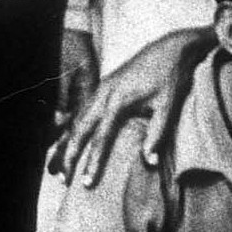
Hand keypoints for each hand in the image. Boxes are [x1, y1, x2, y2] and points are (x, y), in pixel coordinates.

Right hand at [49, 28, 207, 187]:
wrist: (170, 48)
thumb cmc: (171, 77)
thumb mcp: (168, 106)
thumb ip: (157, 134)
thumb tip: (148, 162)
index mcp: (117, 102)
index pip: (100, 139)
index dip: (92, 163)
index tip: (86, 184)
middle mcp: (102, 95)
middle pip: (78, 130)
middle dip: (68, 156)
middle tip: (62, 180)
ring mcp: (100, 89)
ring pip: (76, 120)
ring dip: (67, 143)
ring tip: (60, 167)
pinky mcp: (103, 87)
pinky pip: (82, 111)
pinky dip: (73, 128)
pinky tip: (70, 142)